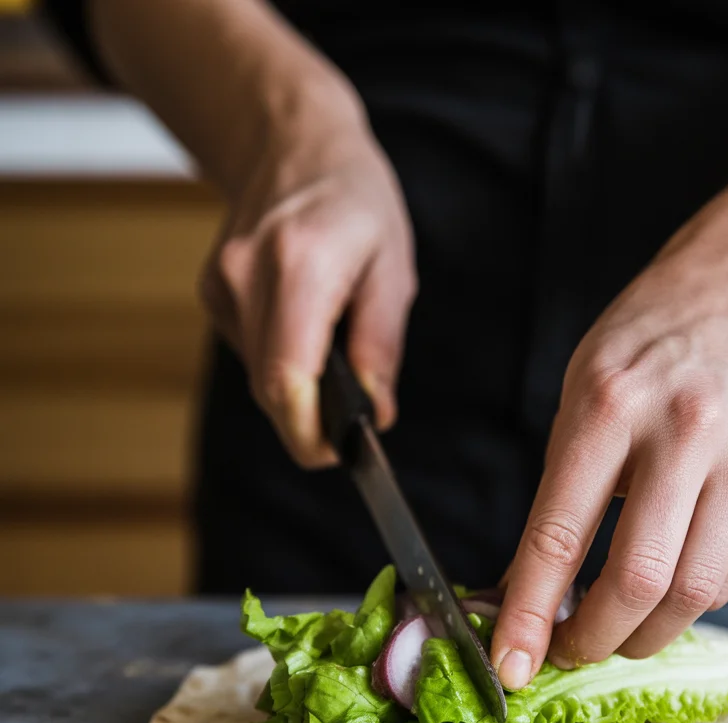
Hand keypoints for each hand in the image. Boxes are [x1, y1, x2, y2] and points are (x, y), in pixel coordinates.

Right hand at [201, 85, 416, 466]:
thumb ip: (381, 347)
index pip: (287, 380)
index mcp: (301, 267)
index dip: (310, 433)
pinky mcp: (212, 292)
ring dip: (298, 388)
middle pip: (270, 390)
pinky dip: (280, 358)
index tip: (339, 453)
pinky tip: (303, 323)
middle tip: (350, 424)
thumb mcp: (394, 269)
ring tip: (333, 350)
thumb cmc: (355, 201)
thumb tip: (376, 414)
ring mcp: (222, 284)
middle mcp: (249, 276)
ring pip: (259, 377)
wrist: (291, 142)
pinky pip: (250, 352)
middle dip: (311, 422)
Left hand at [492, 233, 727, 688]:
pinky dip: (686, 605)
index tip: (510, 666)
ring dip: (642, 636)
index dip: (529, 613)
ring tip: (613, 634)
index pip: (558, 534)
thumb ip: (553, 503)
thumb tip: (521, 600)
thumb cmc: (637, 358)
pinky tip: (662, 595)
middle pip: (638, 578)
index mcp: (609, 407)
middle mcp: (683, 432)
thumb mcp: (574, 406)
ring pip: (693, 591)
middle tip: (566, 653)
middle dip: (593, 639)